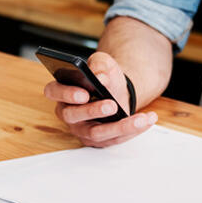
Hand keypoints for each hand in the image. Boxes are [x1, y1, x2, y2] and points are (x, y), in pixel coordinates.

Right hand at [43, 51, 157, 147]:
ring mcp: (82, 128)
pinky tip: (147, 120)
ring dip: (119, 127)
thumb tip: (100, 78)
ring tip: (138, 118)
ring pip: (96, 133)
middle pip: (73, 115)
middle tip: (111, 105)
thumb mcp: (103, 63)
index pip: (54, 91)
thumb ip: (99, 66)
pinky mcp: (99, 139)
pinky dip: (133, 129)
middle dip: (92, 111)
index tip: (84, 93)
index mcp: (63, 90)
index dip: (66, 94)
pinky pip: (115, 138)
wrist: (118, 89)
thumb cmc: (105, 76)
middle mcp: (68, 112)